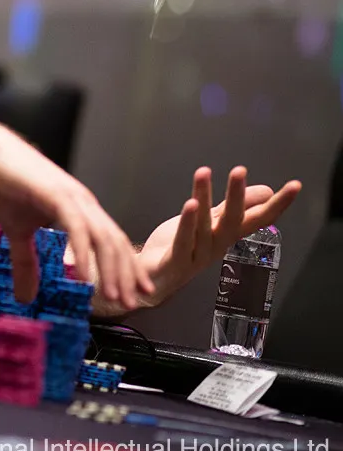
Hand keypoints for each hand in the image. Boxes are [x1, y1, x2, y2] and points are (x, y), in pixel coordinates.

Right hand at [0, 118, 153, 308]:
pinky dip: (84, 253)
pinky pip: (77, 228)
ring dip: (111, 269)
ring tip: (115, 296)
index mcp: (80, 209)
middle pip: (114, 243)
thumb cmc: (2, 186)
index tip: (133, 294)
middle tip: (132, 303)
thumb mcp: (16, 233)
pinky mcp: (57, 195)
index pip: (111, 242)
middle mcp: (83, 203)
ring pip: (102, 238)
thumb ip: (26, 263)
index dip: (125, 268)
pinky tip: (85, 277)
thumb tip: (25, 297)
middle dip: (126, 275)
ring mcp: (72, 198)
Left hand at [121, 166, 299, 313]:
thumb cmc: (180, 248)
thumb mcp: (209, 224)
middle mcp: (217, 246)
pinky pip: (184, 241)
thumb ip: (233, 208)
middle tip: (240, 170)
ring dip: (203, 198)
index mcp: (226, 235)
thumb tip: (265, 191)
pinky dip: (187, 223)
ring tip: (204, 173)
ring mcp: (198, 256)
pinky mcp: (176, 263)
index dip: (277, 204)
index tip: (295, 186)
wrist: (153, 279)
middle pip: (233, 221)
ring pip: (205, 226)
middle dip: (237, 195)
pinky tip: (190, 203)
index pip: (258, 219)